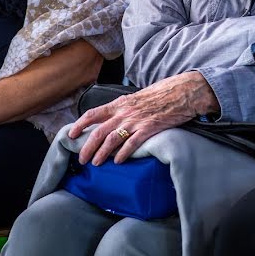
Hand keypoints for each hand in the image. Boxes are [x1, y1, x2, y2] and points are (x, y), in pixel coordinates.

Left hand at [69, 72, 218, 165]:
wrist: (182, 92)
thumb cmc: (161, 94)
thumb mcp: (138, 98)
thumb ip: (125, 108)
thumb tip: (113, 120)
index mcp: (121, 103)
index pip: (93, 113)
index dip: (80, 124)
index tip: (72, 134)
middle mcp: (125, 112)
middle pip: (99, 131)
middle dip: (87, 147)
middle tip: (83, 159)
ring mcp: (136, 120)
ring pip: (112, 140)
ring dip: (102, 153)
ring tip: (97, 163)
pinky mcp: (149, 128)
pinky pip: (132, 144)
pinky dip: (123, 154)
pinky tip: (119, 161)